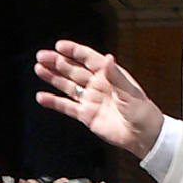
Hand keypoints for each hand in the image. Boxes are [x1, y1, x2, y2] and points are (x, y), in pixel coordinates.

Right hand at [32, 43, 167, 161]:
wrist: (143, 136)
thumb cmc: (142, 111)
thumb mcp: (130, 91)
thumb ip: (115, 75)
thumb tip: (108, 58)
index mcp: (109, 74)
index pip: (88, 58)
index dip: (74, 51)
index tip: (59, 46)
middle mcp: (97, 84)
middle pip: (73, 70)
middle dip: (57, 62)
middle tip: (41, 56)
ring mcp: (91, 99)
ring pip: (68, 86)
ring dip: (53, 78)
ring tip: (39, 69)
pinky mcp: (86, 115)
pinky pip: (67, 107)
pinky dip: (54, 102)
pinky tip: (42, 97)